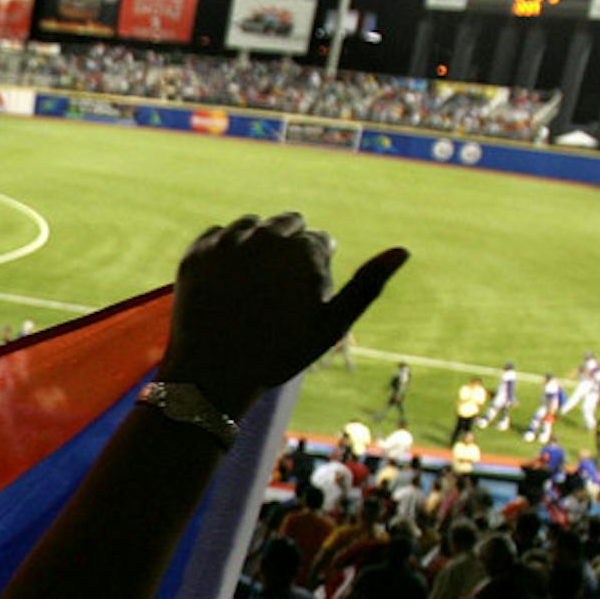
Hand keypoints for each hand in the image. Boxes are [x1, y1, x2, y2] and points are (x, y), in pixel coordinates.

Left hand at [158, 213, 406, 417]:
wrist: (212, 375)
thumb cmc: (279, 353)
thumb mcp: (331, 325)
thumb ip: (367, 284)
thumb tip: (403, 250)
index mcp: (304, 250)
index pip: (320, 241)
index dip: (315, 270)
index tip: (301, 299)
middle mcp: (266, 237)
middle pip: (288, 223)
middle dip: (290, 247)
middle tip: (277, 289)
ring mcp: (227, 242)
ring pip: (253, 224)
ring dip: (257, 242)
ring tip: (253, 283)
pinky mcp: (196, 251)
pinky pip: (218, 234)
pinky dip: (225, 250)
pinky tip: (227, 280)